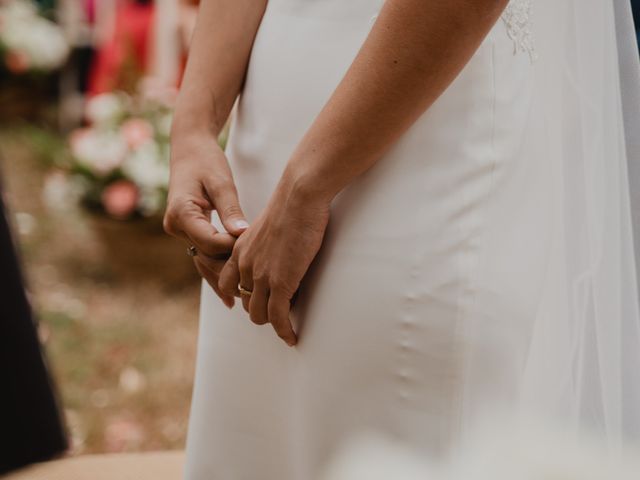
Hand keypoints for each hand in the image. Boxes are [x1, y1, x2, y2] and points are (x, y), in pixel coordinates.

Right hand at [164, 132, 248, 307]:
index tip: (255, 254)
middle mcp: (176, 226)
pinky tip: (228, 293)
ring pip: (202, 261)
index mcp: (181, 213)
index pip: (210, 241)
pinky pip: (202, 255)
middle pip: (205, 257)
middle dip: (228, 273)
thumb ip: (230, 210)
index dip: (233, 250)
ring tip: (241, 300)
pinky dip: (216, 270)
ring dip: (221, 278)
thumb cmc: (206, 161)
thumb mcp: (221, 182)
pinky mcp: (189, 232)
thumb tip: (241, 234)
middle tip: (252, 291)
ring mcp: (180, 231)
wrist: (189, 149)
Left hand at [218, 181, 330, 345]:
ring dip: (273, 323)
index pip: (228, 283)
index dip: (239, 295)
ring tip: (287, 326)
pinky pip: (278, 317)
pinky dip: (285, 331)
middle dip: (261, 310)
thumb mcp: (268, 226)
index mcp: (240, 251)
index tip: (255, 300)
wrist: (299, 197)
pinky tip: (292, 337)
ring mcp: (261, 276)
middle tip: (279, 311)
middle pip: (244, 303)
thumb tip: (277, 252)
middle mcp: (245, 265)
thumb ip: (265, 243)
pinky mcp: (280, 283)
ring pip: (259, 315)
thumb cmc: (291, 204)